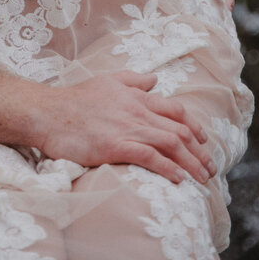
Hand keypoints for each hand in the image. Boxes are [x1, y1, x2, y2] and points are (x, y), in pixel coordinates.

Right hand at [33, 71, 215, 184]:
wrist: (48, 113)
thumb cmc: (75, 99)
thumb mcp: (106, 80)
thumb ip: (132, 79)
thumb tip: (155, 79)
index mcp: (136, 96)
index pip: (175, 110)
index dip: (194, 126)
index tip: (204, 141)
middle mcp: (137, 111)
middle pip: (179, 130)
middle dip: (200, 151)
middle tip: (210, 169)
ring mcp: (127, 128)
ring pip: (170, 145)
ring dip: (191, 163)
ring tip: (202, 179)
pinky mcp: (116, 146)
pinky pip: (150, 157)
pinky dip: (169, 168)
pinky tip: (179, 180)